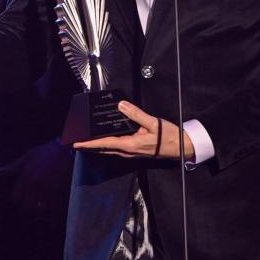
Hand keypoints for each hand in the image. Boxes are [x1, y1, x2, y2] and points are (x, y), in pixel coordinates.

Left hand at [0, 140, 72, 218]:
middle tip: (31, 211)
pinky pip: (54, 210)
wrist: (67, 148)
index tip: (21, 203)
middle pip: (26, 207)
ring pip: (39, 211)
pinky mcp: (59, 193)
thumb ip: (12, 167)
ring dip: (40, 216)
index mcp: (25, 177)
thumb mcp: (27, 157)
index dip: (18, 201)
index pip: (16, 197)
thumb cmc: (46, 152)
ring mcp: (46, 190)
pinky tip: (52, 224)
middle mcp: (34, 185)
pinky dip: (53, 219)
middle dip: (28, 210)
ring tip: (41, 218)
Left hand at [72, 100, 195, 160]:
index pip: (104, 144)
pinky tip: (104, 138)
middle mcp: (128, 151)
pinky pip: (116, 148)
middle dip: (89, 146)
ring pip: (109, 149)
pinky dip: (106, 144)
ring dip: (97, 146)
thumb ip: (136, 114)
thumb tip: (121, 105)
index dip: (89, 144)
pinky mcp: (135, 151)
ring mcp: (131, 153)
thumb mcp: (153, 123)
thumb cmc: (169, 136)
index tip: (77, 144)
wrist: (183, 147)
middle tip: (76, 141)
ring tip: (86, 140)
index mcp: (130, 145)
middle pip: (103, 149)